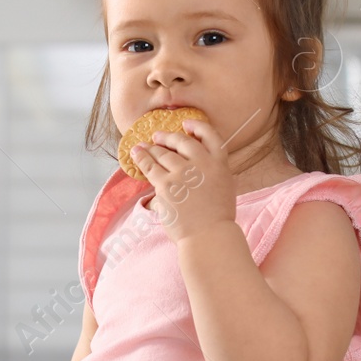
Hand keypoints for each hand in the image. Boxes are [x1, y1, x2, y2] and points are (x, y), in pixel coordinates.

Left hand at [129, 118, 234, 242]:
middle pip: (182, 141)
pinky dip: (141, 158)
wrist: (209, 236)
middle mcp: (202, 164)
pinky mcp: (166, 185)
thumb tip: (192, 164)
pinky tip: (136, 153)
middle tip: (158, 136)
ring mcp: (183, 173)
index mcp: (220, 164)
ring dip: (151, 148)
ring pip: (163, 153)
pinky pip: (150, 167)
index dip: (197, 127)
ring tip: (143, 146)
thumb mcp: (224, 188)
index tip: (186, 124)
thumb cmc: (217, 219)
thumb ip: (211, 172)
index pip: (210, 136)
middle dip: (168, 137)